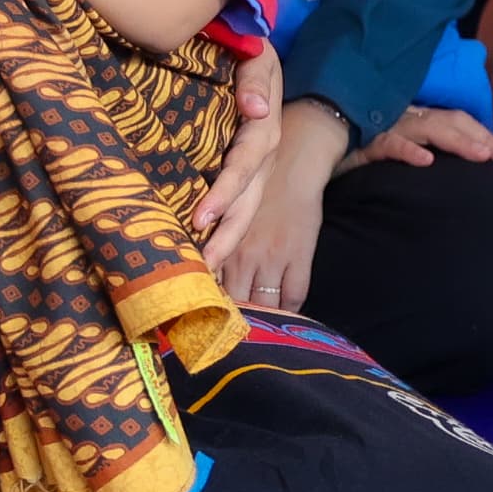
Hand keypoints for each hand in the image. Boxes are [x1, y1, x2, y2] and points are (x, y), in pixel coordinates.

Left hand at [194, 46, 285, 253]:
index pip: (244, 168)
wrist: (257, 55)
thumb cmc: (251, 55)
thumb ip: (255, 79)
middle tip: (204, 266)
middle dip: (227, 237)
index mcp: (263, 133)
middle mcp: (261, 159)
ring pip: (244, 211)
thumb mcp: (259, 57)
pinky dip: (222, 230)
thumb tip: (255, 109)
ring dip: (225, 241)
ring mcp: (254, 170)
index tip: (202, 218)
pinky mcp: (242, 173)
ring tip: (205, 270)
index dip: (224, 193)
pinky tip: (203, 250)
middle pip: (247, 203)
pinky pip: (235, 205)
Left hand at [215, 98, 347, 311]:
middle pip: (232, 298)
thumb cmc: (253, 180)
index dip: (204, 302)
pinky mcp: (300, 256)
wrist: (294, 160)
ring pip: (263, 302)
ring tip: (251, 330)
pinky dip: (287, 310)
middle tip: (220, 331)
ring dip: (256, 317)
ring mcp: (274, 256)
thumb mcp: (223, 208)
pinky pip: (294, 295)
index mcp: (223, 239)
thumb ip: (211, 235)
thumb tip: (192, 260)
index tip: (197, 316)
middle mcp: (246, 252)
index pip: (211, 283)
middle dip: (226, 317)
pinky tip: (280, 316)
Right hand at [347, 103, 492, 171]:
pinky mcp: (364, 143)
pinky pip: (388, 143)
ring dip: (457, 141)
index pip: (458, 121)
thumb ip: (423, 154)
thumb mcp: (397, 151)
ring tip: (481, 156)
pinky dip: (408, 150)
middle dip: (484, 139)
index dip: (486, 135)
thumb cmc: (359, 150)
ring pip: (428, 128)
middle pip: (452, 122)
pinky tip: (425, 161)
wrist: (313, 143)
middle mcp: (406, 118)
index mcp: (417, 120)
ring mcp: (387, 128)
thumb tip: (452, 169)